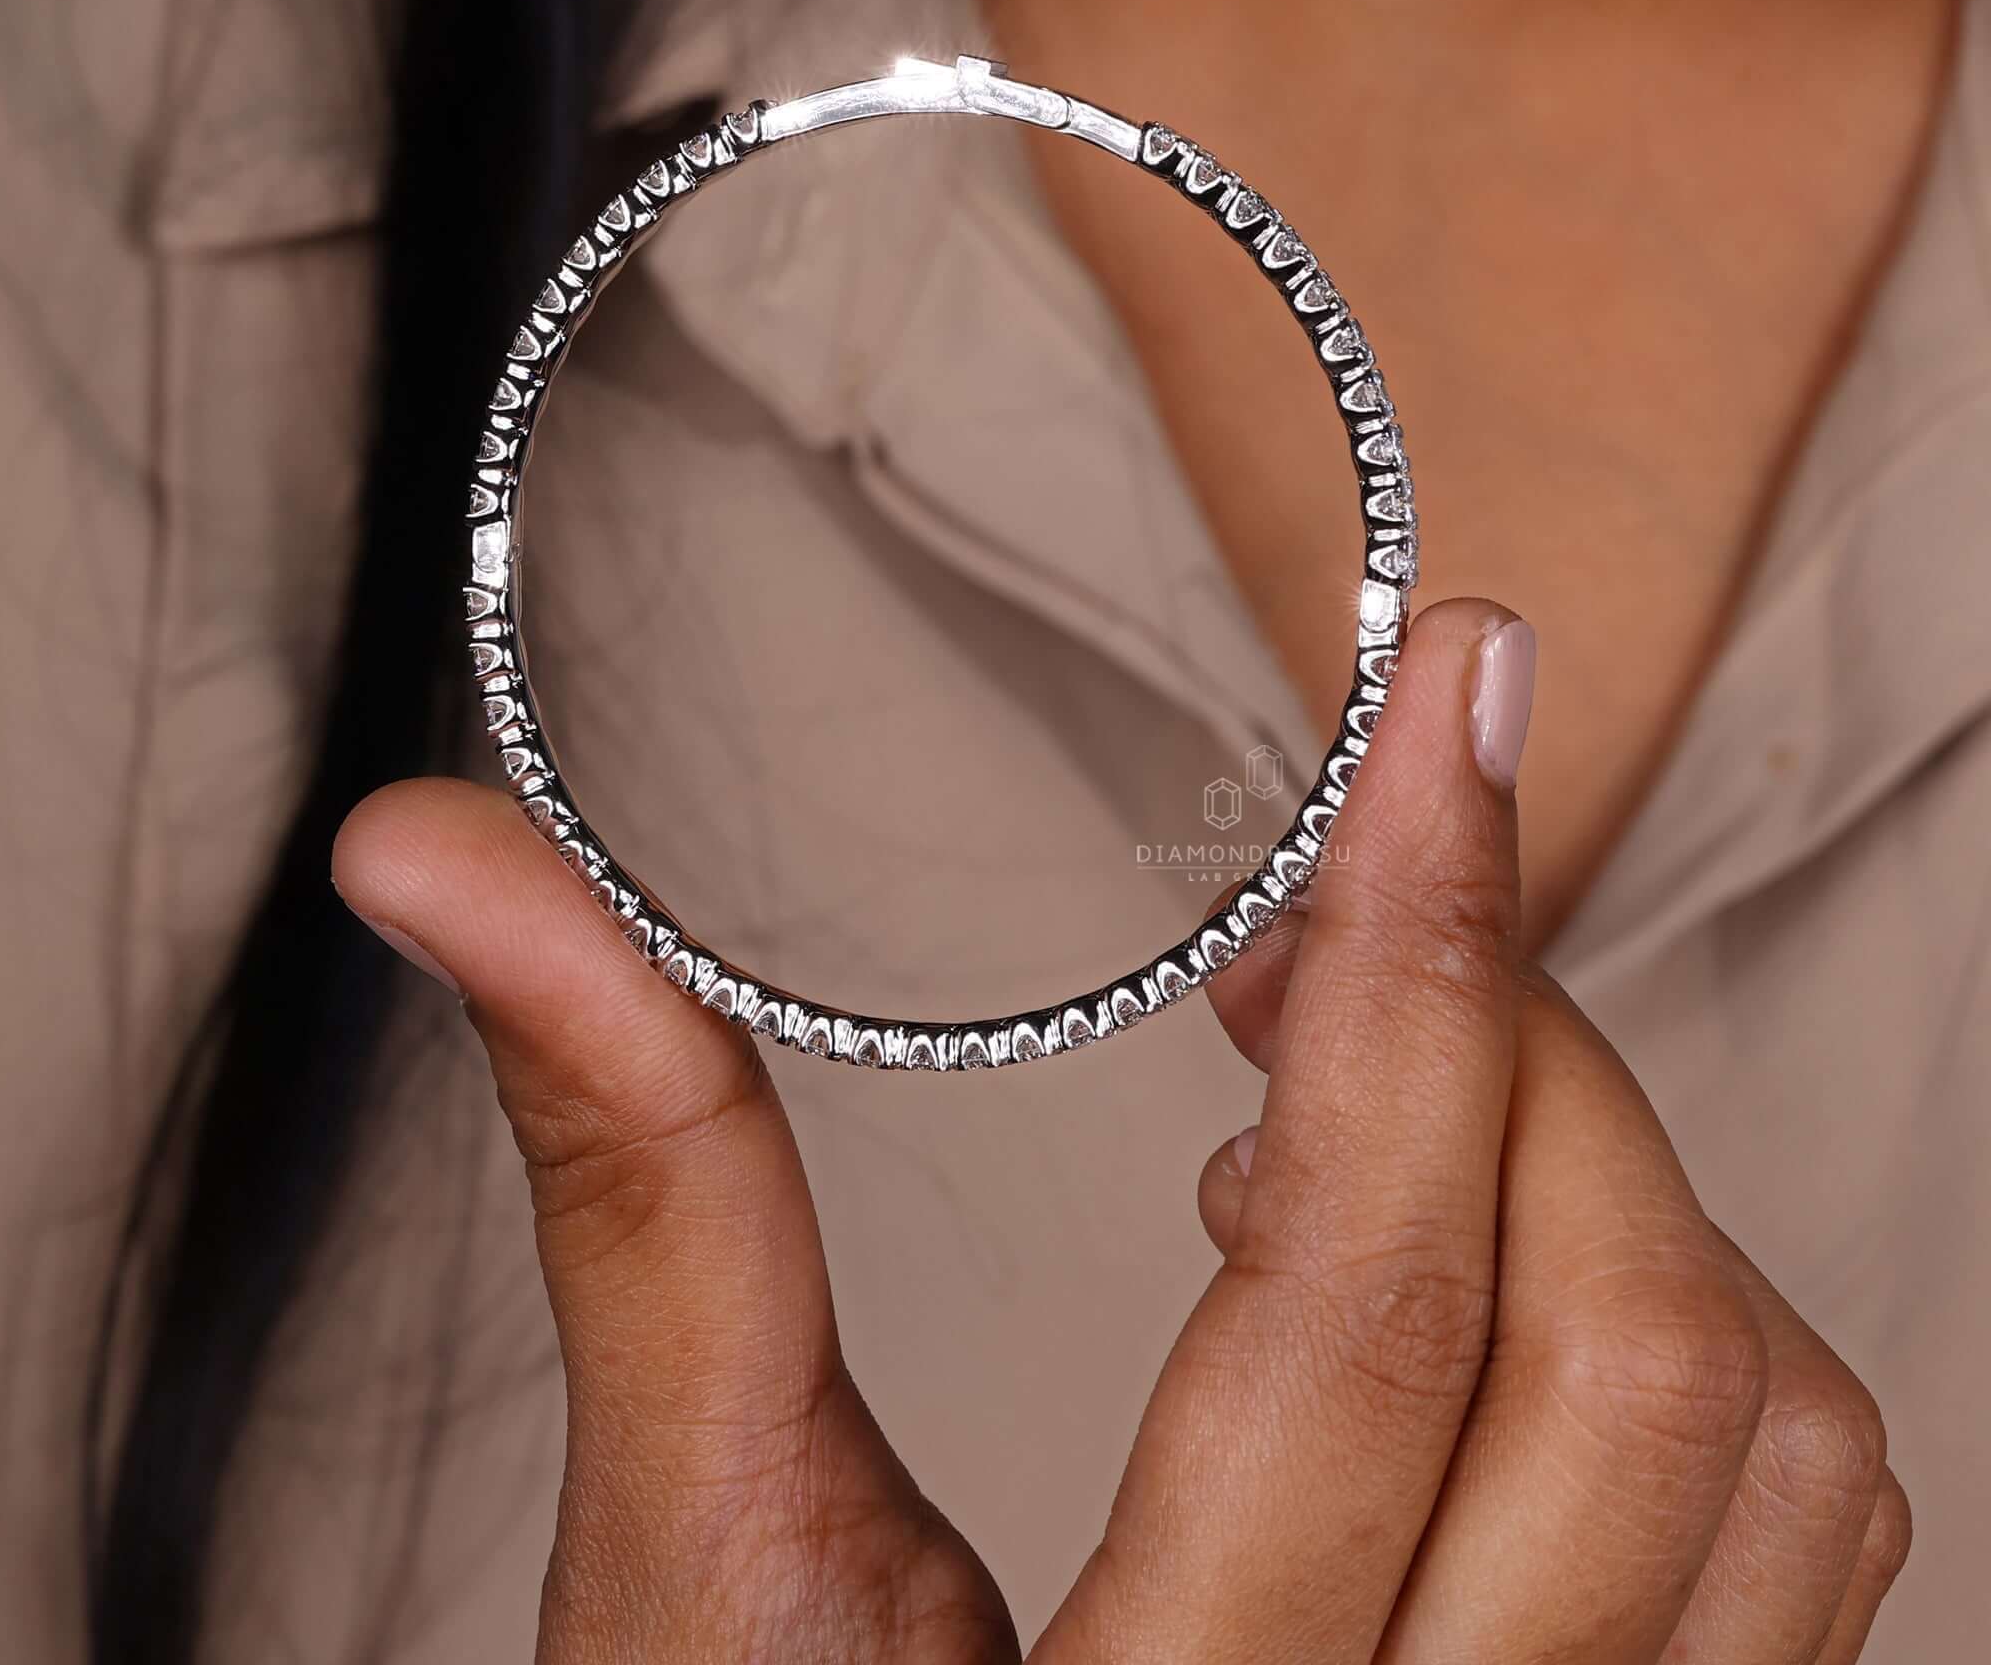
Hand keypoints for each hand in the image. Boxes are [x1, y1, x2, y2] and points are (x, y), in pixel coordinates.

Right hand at [333, 599, 1908, 1661]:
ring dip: (1606, 1175)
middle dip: (1500, 1046)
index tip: (1444, 704)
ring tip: (1381, 1113)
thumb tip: (457, 869)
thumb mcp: (690, 1556)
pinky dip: (1681, 1316)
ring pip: (1771, 1443)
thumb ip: (639, 1196)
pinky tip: (1487, 1275)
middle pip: (1620, 1347)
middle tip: (1323, 939)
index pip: (1358, 1309)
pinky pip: (1803, 1534)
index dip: (1415, 958)